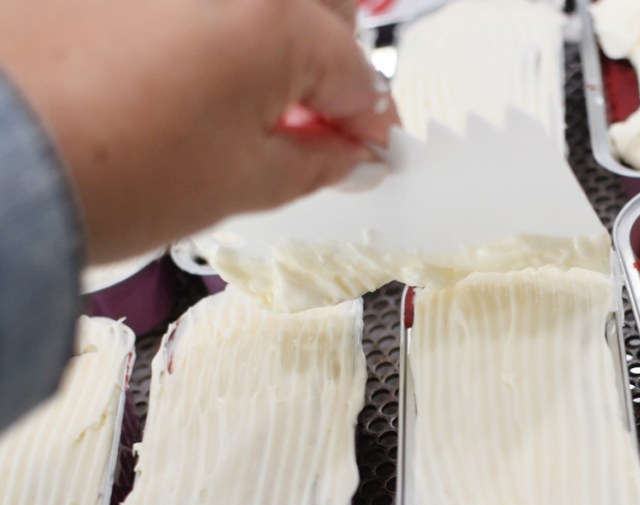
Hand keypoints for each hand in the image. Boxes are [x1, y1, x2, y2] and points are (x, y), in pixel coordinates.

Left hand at [0, 0, 398, 263]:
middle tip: (318, 124)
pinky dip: (217, 29)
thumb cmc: (101, 171)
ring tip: (253, 100)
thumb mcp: (241, 185)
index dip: (370, 124)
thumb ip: (315, 162)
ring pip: (262, 4)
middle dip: (334, 66)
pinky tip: (195, 74)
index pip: (359, 76)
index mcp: (275, 21)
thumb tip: (345, 152)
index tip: (367, 149)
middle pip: (323, 10)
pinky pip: (203, 5)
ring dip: (278, 40)